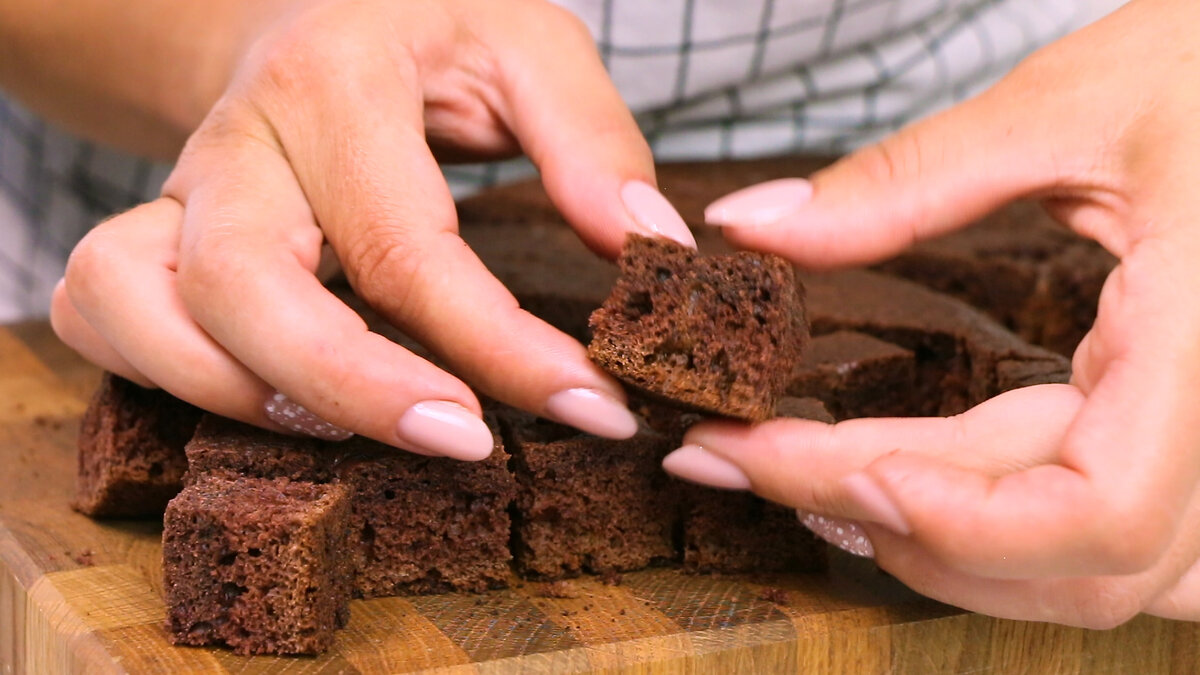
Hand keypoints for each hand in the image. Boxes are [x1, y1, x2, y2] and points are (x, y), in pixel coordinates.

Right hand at [49, 0, 695, 458]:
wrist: (313, 10)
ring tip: (364, 435)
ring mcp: (175, 190)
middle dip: (356, 393)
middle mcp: (237, 141)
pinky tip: (272, 400)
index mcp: (336, 83)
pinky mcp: (148, 232)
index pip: (409, 248)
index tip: (591, 407)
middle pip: (244, 288)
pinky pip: (98, 314)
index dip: (503, 349)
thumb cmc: (427, 35)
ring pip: (135, 307)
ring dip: (242, 399)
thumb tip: (645, 246)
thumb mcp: (528, 45)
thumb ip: (591, 139)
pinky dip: (163, 376)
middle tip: (468, 444)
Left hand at [664, 0, 1199, 626]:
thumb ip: (903, 181)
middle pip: (1055, 552)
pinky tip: (902, 482)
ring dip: (936, 542)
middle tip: (741, 453)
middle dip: (881, 514)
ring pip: (1081, 572)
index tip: (834, 467)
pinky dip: (991, 527)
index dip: (959, 521)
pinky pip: (1095, 530)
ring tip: (806, 474)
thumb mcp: (1064, 104)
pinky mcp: (1183, 430)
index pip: (1097, 509)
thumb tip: (750, 224)